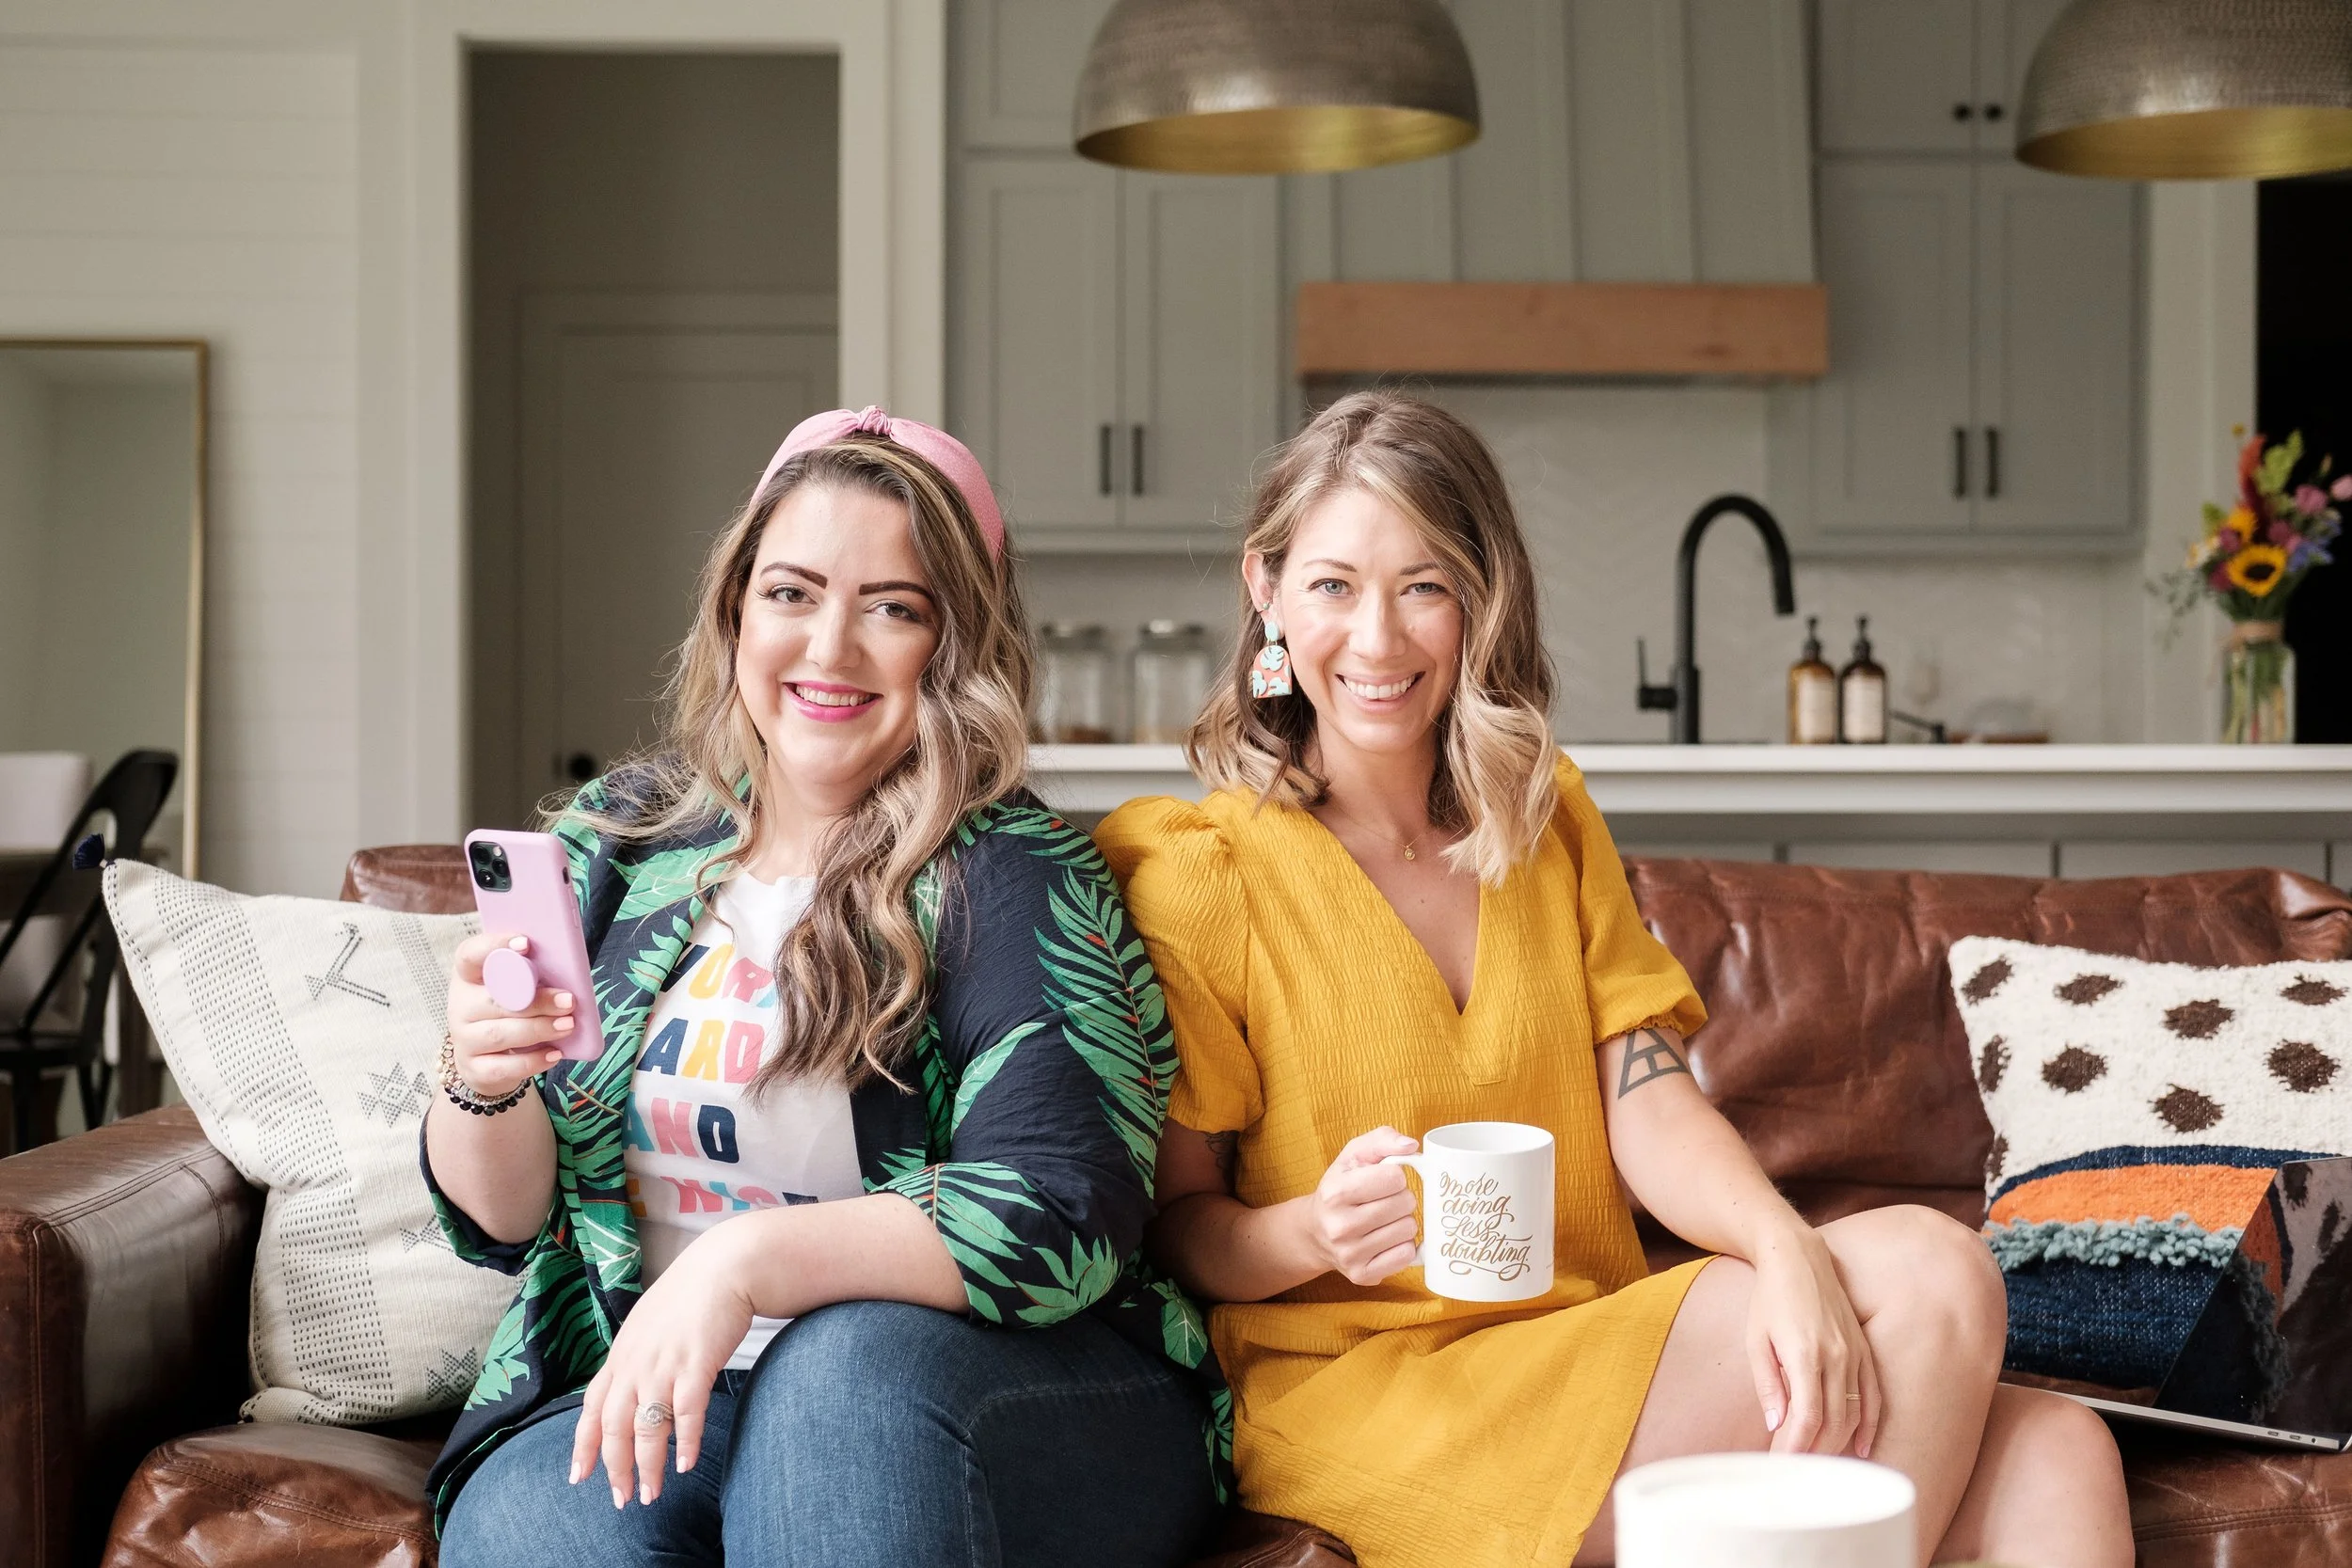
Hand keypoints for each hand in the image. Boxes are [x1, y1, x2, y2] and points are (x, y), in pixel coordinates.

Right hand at [447, 932, 572, 1098]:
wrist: (486, 1060)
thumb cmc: (508, 1012)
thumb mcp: (515, 989)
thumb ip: (531, 976)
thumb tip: (570, 971)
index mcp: (468, 976)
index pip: (471, 954)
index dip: (495, 946)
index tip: (526, 944)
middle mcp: (460, 1005)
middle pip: (494, 999)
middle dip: (536, 1000)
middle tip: (569, 1000)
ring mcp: (464, 1039)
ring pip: (499, 1034)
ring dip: (538, 1029)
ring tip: (567, 1025)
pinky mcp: (474, 1068)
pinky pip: (503, 1067)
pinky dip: (532, 1061)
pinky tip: (554, 1054)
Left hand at [570, 1228, 755, 1507]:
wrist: (724, 1267)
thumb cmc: (690, 1297)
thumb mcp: (649, 1327)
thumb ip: (636, 1359)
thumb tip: (629, 1392)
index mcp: (622, 1355)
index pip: (592, 1407)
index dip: (584, 1445)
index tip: (578, 1477)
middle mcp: (636, 1364)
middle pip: (615, 1426)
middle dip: (615, 1468)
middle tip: (622, 1499)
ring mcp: (664, 1365)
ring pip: (647, 1427)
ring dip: (648, 1466)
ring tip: (652, 1493)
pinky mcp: (696, 1365)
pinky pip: (686, 1413)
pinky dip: (685, 1441)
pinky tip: (687, 1464)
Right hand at [1298, 1127, 1422, 1285]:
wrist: (1315, 1231)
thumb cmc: (1341, 1187)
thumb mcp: (1353, 1155)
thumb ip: (1383, 1140)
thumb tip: (1411, 1146)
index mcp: (1335, 1192)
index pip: (1394, 1177)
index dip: (1395, 1175)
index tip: (1383, 1179)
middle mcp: (1339, 1226)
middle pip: (1405, 1203)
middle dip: (1401, 1197)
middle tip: (1384, 1200)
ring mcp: (1350, 1254)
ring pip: (1409, 1229)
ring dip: (1403, 1221)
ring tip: (1383, 1220)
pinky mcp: (1362, 1275)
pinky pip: (1406, 1256)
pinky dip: (1403, 1245)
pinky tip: (1386, 1239)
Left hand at [1744, 1222, 1880, 1458]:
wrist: (1797, 1257)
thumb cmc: (1769, 1299)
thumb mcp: (1756, 1340)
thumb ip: (1768, 1383)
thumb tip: (1776, 1424)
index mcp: (1804, 1354)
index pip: (1806, 1418)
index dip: (1796, 1448)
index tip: (1781, 1466)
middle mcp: (1836, 1356)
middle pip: (1832, 1423)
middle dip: (1814, 1454)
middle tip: (1795, 1474)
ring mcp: (1855, 1353)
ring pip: (1854, 1414)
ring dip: (1838, 1446)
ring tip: (1820, 1467)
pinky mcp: (1865, 1350)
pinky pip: (1874, 1397)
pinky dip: (1870, 1426)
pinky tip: (1862, 1449)